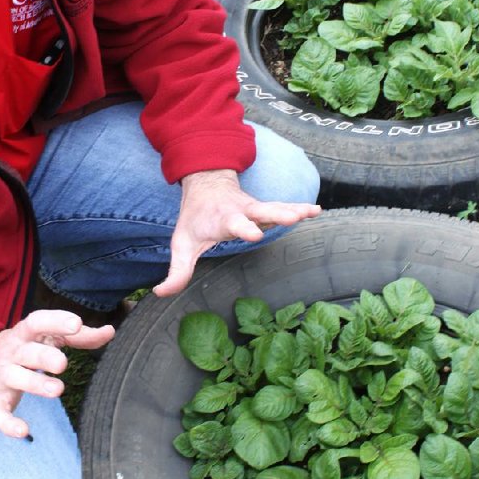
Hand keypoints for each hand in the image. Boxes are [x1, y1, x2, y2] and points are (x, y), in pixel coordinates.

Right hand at [0, 309, 114, 437]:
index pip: (38, 321)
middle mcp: (13, 352)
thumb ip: (79, 336)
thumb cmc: (29, 346)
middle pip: (28, 352)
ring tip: (57, 390)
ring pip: (15, 377)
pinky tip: (23, 431)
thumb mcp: (50, 337)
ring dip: (34, 384)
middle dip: (44, 357)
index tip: (76, 324)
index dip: (56, 321)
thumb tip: (110, 331)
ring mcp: (3, 375)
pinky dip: (7, 424)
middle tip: (63, 363)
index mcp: (27, 333)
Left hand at [153, 168, 320, 297]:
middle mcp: (242, 211)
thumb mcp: (181, 244)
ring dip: (294, 209)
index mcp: (223, 219)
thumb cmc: (195, 219)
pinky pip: (284, 207)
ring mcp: (255, 208)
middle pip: (261, 212)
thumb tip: (161, 293)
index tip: (255, 234)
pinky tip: (316, 211)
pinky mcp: (264, 208)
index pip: (234, 225)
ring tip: (312, 212)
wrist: (206, 184)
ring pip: (277, 207)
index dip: (244, 229)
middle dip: (276, 214)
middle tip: (292, 218)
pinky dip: (300, 208)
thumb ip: (176, 271)